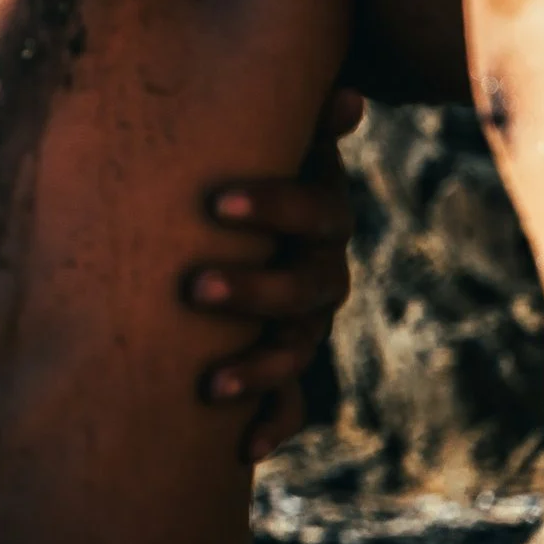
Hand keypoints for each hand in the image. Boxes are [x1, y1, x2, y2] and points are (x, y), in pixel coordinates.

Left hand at [188, 88, 363, 462]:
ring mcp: (305, 319)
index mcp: (321, 214)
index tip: (219, 202)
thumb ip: (292, 114)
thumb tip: (347, 94)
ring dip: (258, 367)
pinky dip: (269, 424)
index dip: (274, 207)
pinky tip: (241, 449)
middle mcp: (321, 269)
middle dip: (256, 290)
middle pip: (308, 288)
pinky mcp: (280, 358)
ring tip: (209, 383)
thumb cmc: (238, 155)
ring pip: (296, 348)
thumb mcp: (263, 132)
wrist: (235, 207)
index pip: (315, 211)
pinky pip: (289, 401)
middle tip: (196, 289)